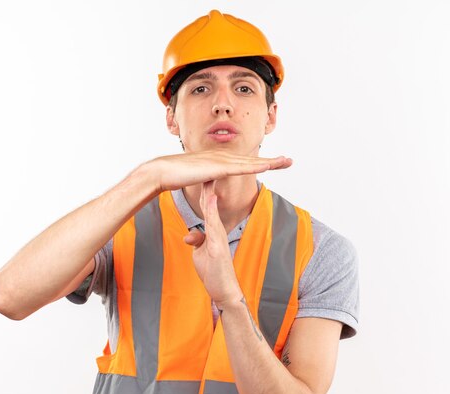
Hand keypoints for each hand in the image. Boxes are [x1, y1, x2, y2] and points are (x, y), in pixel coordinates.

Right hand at [145, 150, 291, 191]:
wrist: (160, 172)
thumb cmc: (173, 176)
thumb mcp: (194, 177)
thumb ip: (204, 178)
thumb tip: (207, 181)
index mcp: (217, 159)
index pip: (243, 161)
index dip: (260, 162)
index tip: (274, 164)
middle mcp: (221, 156)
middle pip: (252, 159)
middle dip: (272, 160)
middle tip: (289, 161)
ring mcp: (220, 160)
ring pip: (251, 162)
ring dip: (270, 162)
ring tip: (287, 162)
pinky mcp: (217, 167)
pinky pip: (241, 168)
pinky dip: (257, 166)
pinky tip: (269, 166)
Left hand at [183, 180, 243, 305]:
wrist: (224, 292)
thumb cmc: (214, 274)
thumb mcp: (201, 255)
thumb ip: (197, 242)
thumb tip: (189, 235)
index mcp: (213, 231)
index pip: (208, 206)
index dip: (204, 189)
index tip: (199, 173)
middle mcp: (218, 231)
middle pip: (212, 204)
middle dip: (208, 184)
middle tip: (206, 164)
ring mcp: (219, 238)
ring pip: (214, 211)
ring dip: (211, 194)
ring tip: (209, 176)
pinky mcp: (218, 247)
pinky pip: (214, 226)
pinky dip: (212, 213)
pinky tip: (211, 201)